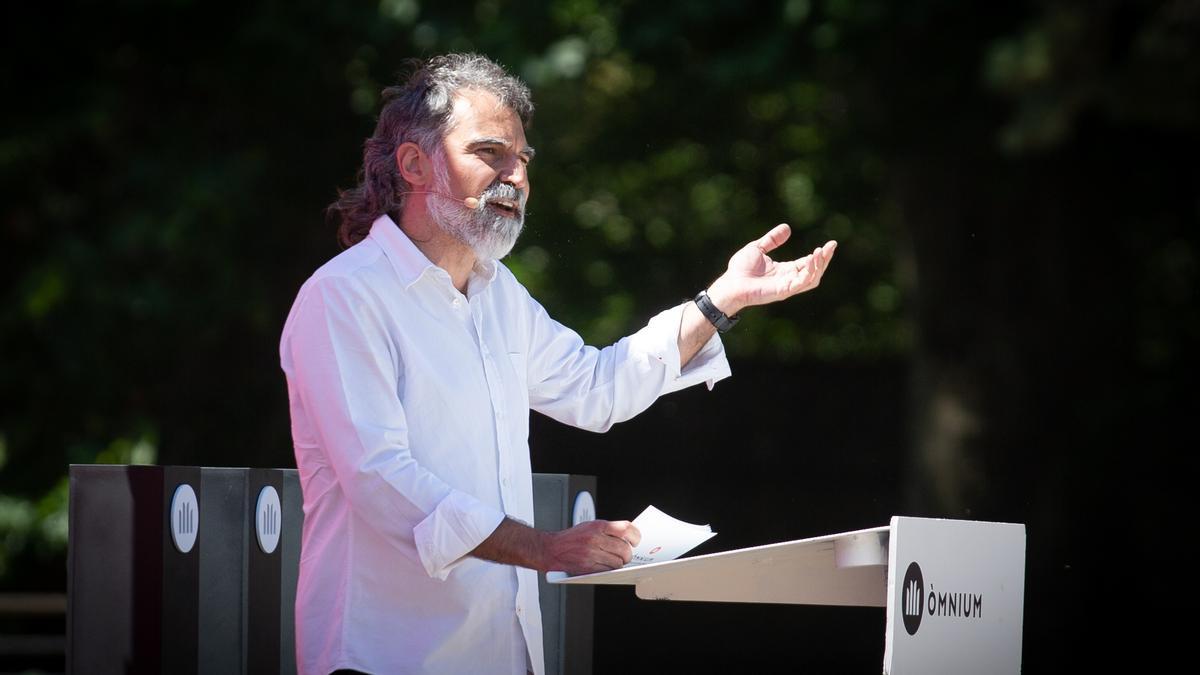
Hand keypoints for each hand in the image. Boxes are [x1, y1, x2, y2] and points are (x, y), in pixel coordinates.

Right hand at [543, 519, 641, 574]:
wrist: (550, 549)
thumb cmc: (570, 538)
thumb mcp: (589, 526)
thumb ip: (607, 530)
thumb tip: (626, 536)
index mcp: (597, 526)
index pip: (625, 528)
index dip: (635, 536)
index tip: (636, 540)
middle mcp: (595, 539)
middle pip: (624, 548)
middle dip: (628, 554)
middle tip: (626, 554)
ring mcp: (591, 553)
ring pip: (618, 562)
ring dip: (619, 563)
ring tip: (615, 560)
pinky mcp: (587, 567)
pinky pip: (608, 570)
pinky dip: (610, 570)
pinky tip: (606, 566)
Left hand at [706, 224, 836, 315]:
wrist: (730, 283)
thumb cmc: (740, 269)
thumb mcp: (758, 248)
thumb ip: (772, 239)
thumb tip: (787, 228)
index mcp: (785, 270)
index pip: (807, 263)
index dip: (819, 255)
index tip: (829, 244)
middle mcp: (788, 279)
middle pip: (814, 271)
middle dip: (824, 259)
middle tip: (832, 246)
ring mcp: (787, 286)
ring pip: (812, 278)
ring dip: (820, 265)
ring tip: (823, 251)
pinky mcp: (783, 291)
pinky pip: (802, 283)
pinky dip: (810, 272)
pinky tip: (812, 259)